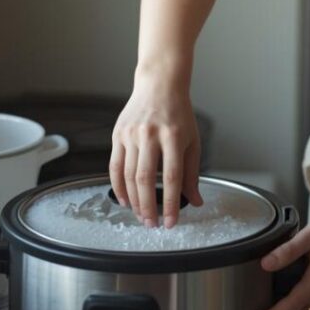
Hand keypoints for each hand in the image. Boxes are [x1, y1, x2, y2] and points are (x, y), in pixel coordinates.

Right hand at [109, 78, 201, 228]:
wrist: (159, 85)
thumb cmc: (179, 114)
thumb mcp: (193, 140)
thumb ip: (192, 172)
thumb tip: (195, 201)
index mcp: (174, 136)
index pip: (172, 176)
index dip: (171, 203)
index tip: (171, 221)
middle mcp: (150, 134)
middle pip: (145, 178)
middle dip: (148, 206)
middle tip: (152, 224)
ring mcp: (131, 134)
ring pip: (128, 175)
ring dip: (133, 200)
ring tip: (141, 215)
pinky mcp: (118, 134)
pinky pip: (114, 166)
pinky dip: (118, 186)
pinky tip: (125, 199)